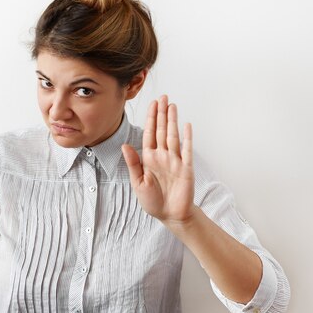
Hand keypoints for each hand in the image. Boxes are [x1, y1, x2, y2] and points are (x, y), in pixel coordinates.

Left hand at [121, 94, 196, 224]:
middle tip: (164, 97)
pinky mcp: (186, 168)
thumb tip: (125, 145)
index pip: (150, 133)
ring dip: (173, 121)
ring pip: (173, 136)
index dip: (151, 118)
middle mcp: (162, 156)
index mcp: (149, 158)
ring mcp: (175, 160)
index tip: (152, 104)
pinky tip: (187, 125)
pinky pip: (187, 150)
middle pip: (162, 130)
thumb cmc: (152, 201)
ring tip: (173, 106)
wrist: (170, 215)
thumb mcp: (138, 182)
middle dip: (162, 114)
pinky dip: (187, 137)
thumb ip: (133, 163)